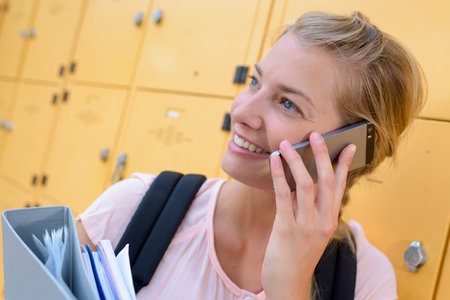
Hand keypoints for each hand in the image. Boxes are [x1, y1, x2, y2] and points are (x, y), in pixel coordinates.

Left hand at [262, 132, 355, 298]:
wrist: (288, 285)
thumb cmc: (297, 256)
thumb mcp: (310, 232)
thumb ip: (309, 208)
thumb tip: (300, 181)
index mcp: (330, 220)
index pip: (340, 187)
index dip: (344, 164)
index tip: (347, 146)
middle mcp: (323, 221)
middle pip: (327, 181)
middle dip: (322, 155)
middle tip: (315, 135)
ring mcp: (306, 225)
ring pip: (306, 184)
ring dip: (296, 160)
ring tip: (285, 144)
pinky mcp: (287, 229)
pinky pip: (283, 195)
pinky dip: (279, 175)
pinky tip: (274, 161)